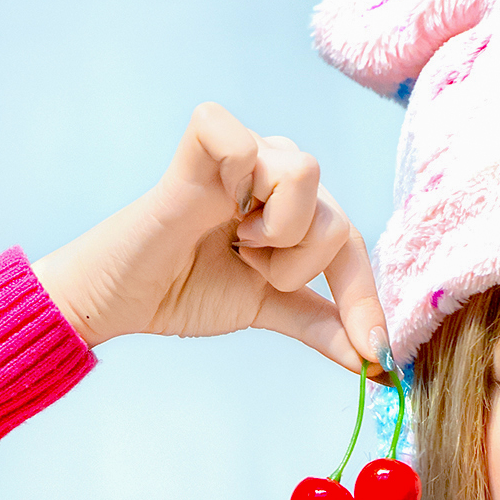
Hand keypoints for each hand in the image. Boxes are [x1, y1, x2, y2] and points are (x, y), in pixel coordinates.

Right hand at [35, 103, 392, 377]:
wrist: (122, 299)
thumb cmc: (186, 289)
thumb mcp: (268, 308)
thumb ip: (321, 325)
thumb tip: (377, 362)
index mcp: (297, 204)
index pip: (351, 244)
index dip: (363, 299)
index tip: (373, 353)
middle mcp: (279, 168)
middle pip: (336, 217)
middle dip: (296, 267)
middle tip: (248, 266)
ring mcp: (247, 150)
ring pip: (306, 177)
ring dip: (272, 232)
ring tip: (230, 238)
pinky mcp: (206, 138)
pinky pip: (249, 144)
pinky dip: (238, 182)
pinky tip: (213, 206)